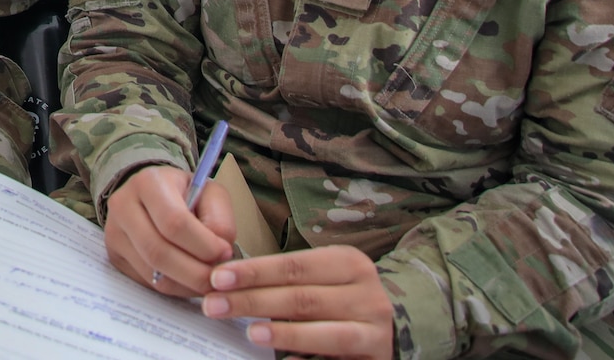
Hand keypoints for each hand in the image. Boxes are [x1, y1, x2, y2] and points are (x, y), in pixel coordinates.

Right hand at [105, 164, 236, 296]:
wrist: (152, 195)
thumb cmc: (185, 194)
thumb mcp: (209, 193)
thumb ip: (219, 220)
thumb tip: (218, 255)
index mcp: (148, 183)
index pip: (174, 222)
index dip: (203, 244)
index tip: (225, 252)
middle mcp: (123, 206)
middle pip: (158, 251)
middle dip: (195, 272)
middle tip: (219, 278)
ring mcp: (114, 233)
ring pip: (152, 273)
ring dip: (186, 285)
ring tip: (207, 281)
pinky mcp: (114, 256)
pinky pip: (146, 282)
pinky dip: (174, 288)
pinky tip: (189, 281)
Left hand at [202, 246, 394, 359]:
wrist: (399, 326)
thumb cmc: (344, 296)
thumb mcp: (324, 277)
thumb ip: (288, 279)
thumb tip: (229, 284)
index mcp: (349, 263)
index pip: (294, 266)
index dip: (254, 272)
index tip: (217, 278)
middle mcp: (366, 294)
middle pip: (302, 298)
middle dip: (254, 301)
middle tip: (214, 305)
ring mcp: (374, 330)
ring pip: (324, 332)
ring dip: (284, 333)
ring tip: (250, 332)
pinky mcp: (375, 359)